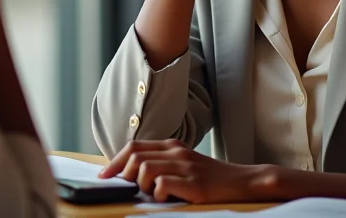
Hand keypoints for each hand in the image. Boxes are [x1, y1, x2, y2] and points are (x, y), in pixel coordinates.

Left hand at [98, 140, 275, 203]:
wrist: (241, 181)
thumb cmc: (208, 176)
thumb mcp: (183, 163)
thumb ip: (161, 163)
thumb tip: (131, 174)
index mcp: (171, 145)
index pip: (134, 146)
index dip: (115, 161)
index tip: (104, 176)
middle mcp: (176, 152)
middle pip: (135, 156)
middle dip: (123, 174)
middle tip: (126, 188)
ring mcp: (185, 167)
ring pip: (145, 169)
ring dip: (142, 185)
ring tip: (152, 194)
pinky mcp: (194, 184)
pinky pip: (163, 185)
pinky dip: (159, 195)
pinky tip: (167, 199)